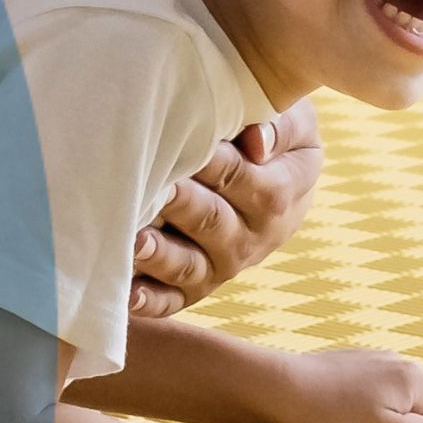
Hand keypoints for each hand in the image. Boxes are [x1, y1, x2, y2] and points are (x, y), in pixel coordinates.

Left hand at [120, 105, 316, 314]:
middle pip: (212, 222)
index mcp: (279, 194)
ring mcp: (221, 265)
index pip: (242, 179)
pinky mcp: (195, 285)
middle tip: (154, 188)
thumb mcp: (295, 122)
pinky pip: (173, 299)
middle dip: (181, 206)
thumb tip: (256, 143)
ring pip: (190, 266)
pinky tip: (126, 295)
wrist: (279, 181)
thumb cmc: (272, 137)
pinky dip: (150, 300)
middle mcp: (251, 238)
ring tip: (133, 241)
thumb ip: (281, 126)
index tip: (183, 143)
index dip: (213, 163)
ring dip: (161, 256)